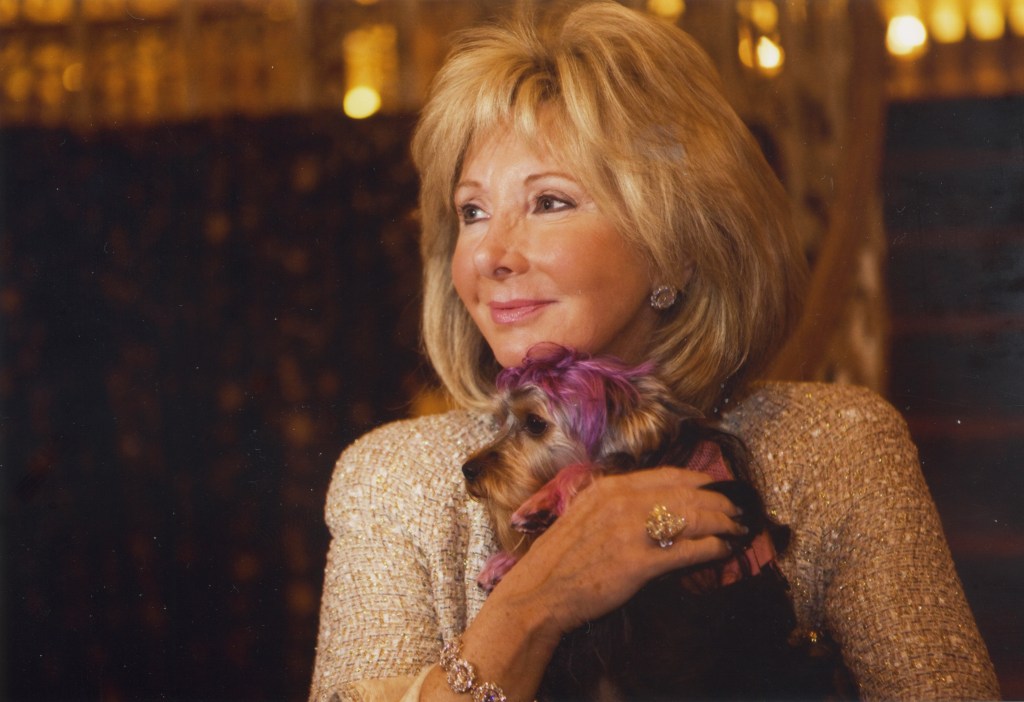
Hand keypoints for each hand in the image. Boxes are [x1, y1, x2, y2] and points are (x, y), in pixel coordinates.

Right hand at [490, 466, 744, 636]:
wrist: (540, 591)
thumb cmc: (561, 558)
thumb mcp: (585, 514)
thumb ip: (615, 503)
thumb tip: (650, 504)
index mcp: (610, 487)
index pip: (668, 476)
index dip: (698, 481)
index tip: (715, 488)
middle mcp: (623, 502)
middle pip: (687, 495)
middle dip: (718, 503)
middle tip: (736, 511)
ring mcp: (632, 531)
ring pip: (693, 518)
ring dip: (721, 523)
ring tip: (737, 529)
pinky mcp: (639, 563)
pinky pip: (687, 550)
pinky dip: (711, 548)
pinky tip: (722, 550)